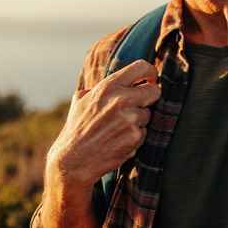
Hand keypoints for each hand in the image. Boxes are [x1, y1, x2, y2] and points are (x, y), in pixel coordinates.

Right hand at [45, 60, 160, 189]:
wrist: (73, 159)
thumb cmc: (77, 128)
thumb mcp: (82, 99)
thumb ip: (101, 87)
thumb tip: (118, 80)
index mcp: (108, 86)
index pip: (141, 67)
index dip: (150, 73)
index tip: (150, 79)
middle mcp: (121, 99)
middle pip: (154, 91)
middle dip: (149, 98)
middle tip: (139, 105)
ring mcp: (130, 119)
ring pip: (148, 114)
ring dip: (139, 121)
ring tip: (118, 128)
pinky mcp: (135, 136)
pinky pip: (144, 132)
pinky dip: (135, 136)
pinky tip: (119, 140)